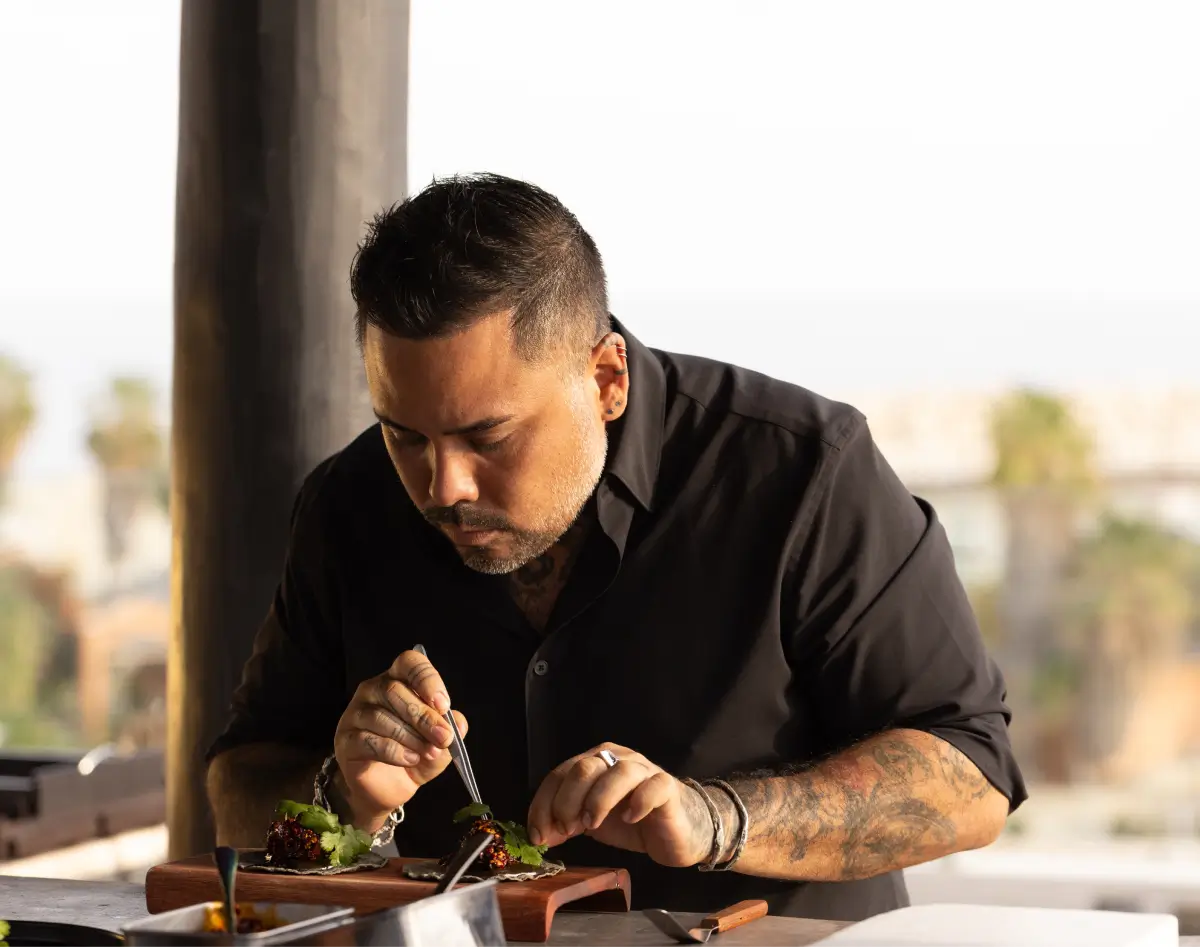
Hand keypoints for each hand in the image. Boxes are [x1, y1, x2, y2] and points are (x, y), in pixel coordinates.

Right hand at [333, 649, 466, 832]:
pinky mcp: (345, 740)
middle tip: (443, 737)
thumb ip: (451, 728)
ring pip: (381, 717)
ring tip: (429, 752)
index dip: (426, 679)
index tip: (443, 705)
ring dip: (411, 737)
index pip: (408, 663)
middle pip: (394, 690)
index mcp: (398, 679)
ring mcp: (355, 714)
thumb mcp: (441, 742)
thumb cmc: (415, 755)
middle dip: (423, 716)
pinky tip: (410, 759)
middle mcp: (373, 690)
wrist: (388, 789)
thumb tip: (458, 722)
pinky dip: (394, 751)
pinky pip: (368, 740)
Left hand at [526, 743, 713, 867]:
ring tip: (592, 825)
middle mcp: (616, 759)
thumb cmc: (631, 819)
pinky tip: (631, 818)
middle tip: (567, 830)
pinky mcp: (667, 787)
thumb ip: (565, 823)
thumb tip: (539, 835)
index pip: (559, 774)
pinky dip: (639, 802)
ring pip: (618, 772)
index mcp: (594, 762)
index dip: (544, 804)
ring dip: (599, 799)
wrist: (676, 829)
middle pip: (584, 768)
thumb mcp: (591, 822)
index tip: (538, 835)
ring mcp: (644, 770)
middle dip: (567, 801)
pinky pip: (653, 787)